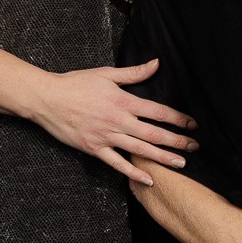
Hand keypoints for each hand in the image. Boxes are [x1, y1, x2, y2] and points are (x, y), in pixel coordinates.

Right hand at [26, 57, 199, 185]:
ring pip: (140, 149)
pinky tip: (149, 179)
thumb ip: (134, 73)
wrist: (46, 99)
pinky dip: (133, 173)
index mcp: (123, 101)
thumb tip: (156, 63)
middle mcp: (118, 121)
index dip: (178, 118)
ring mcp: (106, 137)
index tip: (192, 124)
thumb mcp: (106, 74)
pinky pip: (117, 164)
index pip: (157, 111)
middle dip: (177, 141)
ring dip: (162, 158)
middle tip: (195, 147)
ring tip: (181, 164)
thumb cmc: (75, 84)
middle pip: (153, 133)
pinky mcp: (94, 149)